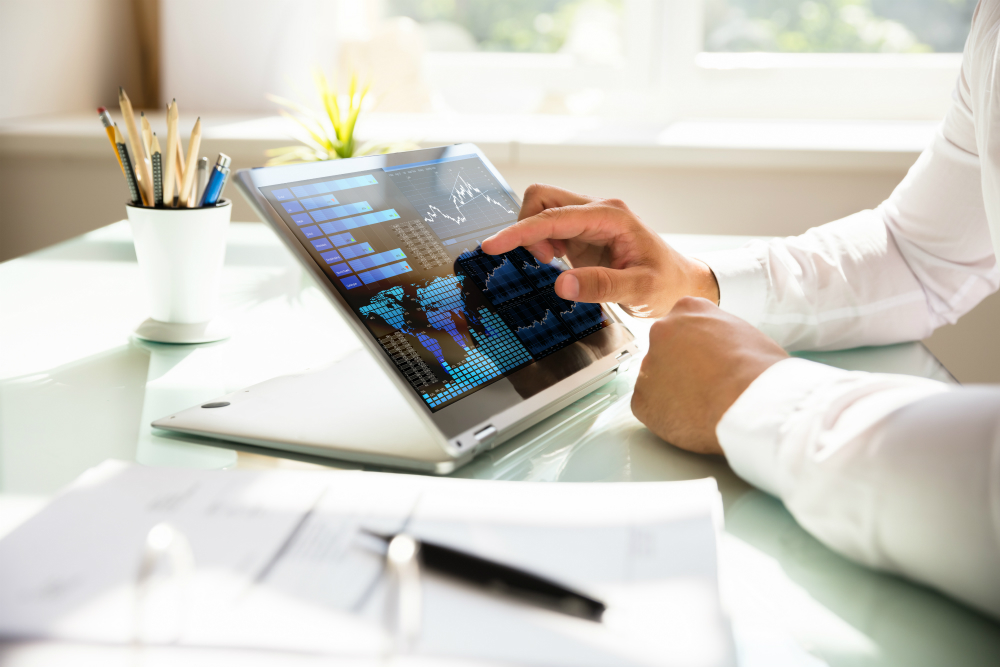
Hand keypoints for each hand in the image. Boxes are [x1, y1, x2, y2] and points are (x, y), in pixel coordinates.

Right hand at [481, 184, 718, 317]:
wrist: (681, 284)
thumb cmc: (666, 283)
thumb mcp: (641, 290)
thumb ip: (602, 286)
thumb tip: (561, 284)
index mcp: (611, 217)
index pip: (554, 216)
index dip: (520, 231)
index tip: (493, 246)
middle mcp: (598, 211)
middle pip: (542, 199)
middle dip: (527, 229)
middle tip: (545, 262)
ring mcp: (589, 221)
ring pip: (542, 210)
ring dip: (533, 237)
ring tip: (552, 265)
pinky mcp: (583, 234)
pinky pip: (548, 227)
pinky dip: (540, 244)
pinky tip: (556, 264)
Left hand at [631, 297, 788, 453]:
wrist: (751, 405)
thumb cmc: (759, 372)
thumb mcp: (745, 334)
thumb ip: (719, 335)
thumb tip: (718, 350)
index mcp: (688, 310)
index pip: (683, 326)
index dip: (698, 349)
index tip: (710, 363)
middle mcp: (661, 331)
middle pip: (665, 352)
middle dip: (681, 369)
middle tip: (707, 387)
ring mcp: (647, 365)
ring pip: (656, 381)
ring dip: (673, 393)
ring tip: (704, 405)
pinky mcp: (641, 399)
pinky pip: (650, 408)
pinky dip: (666, 416)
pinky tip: (691, 419)